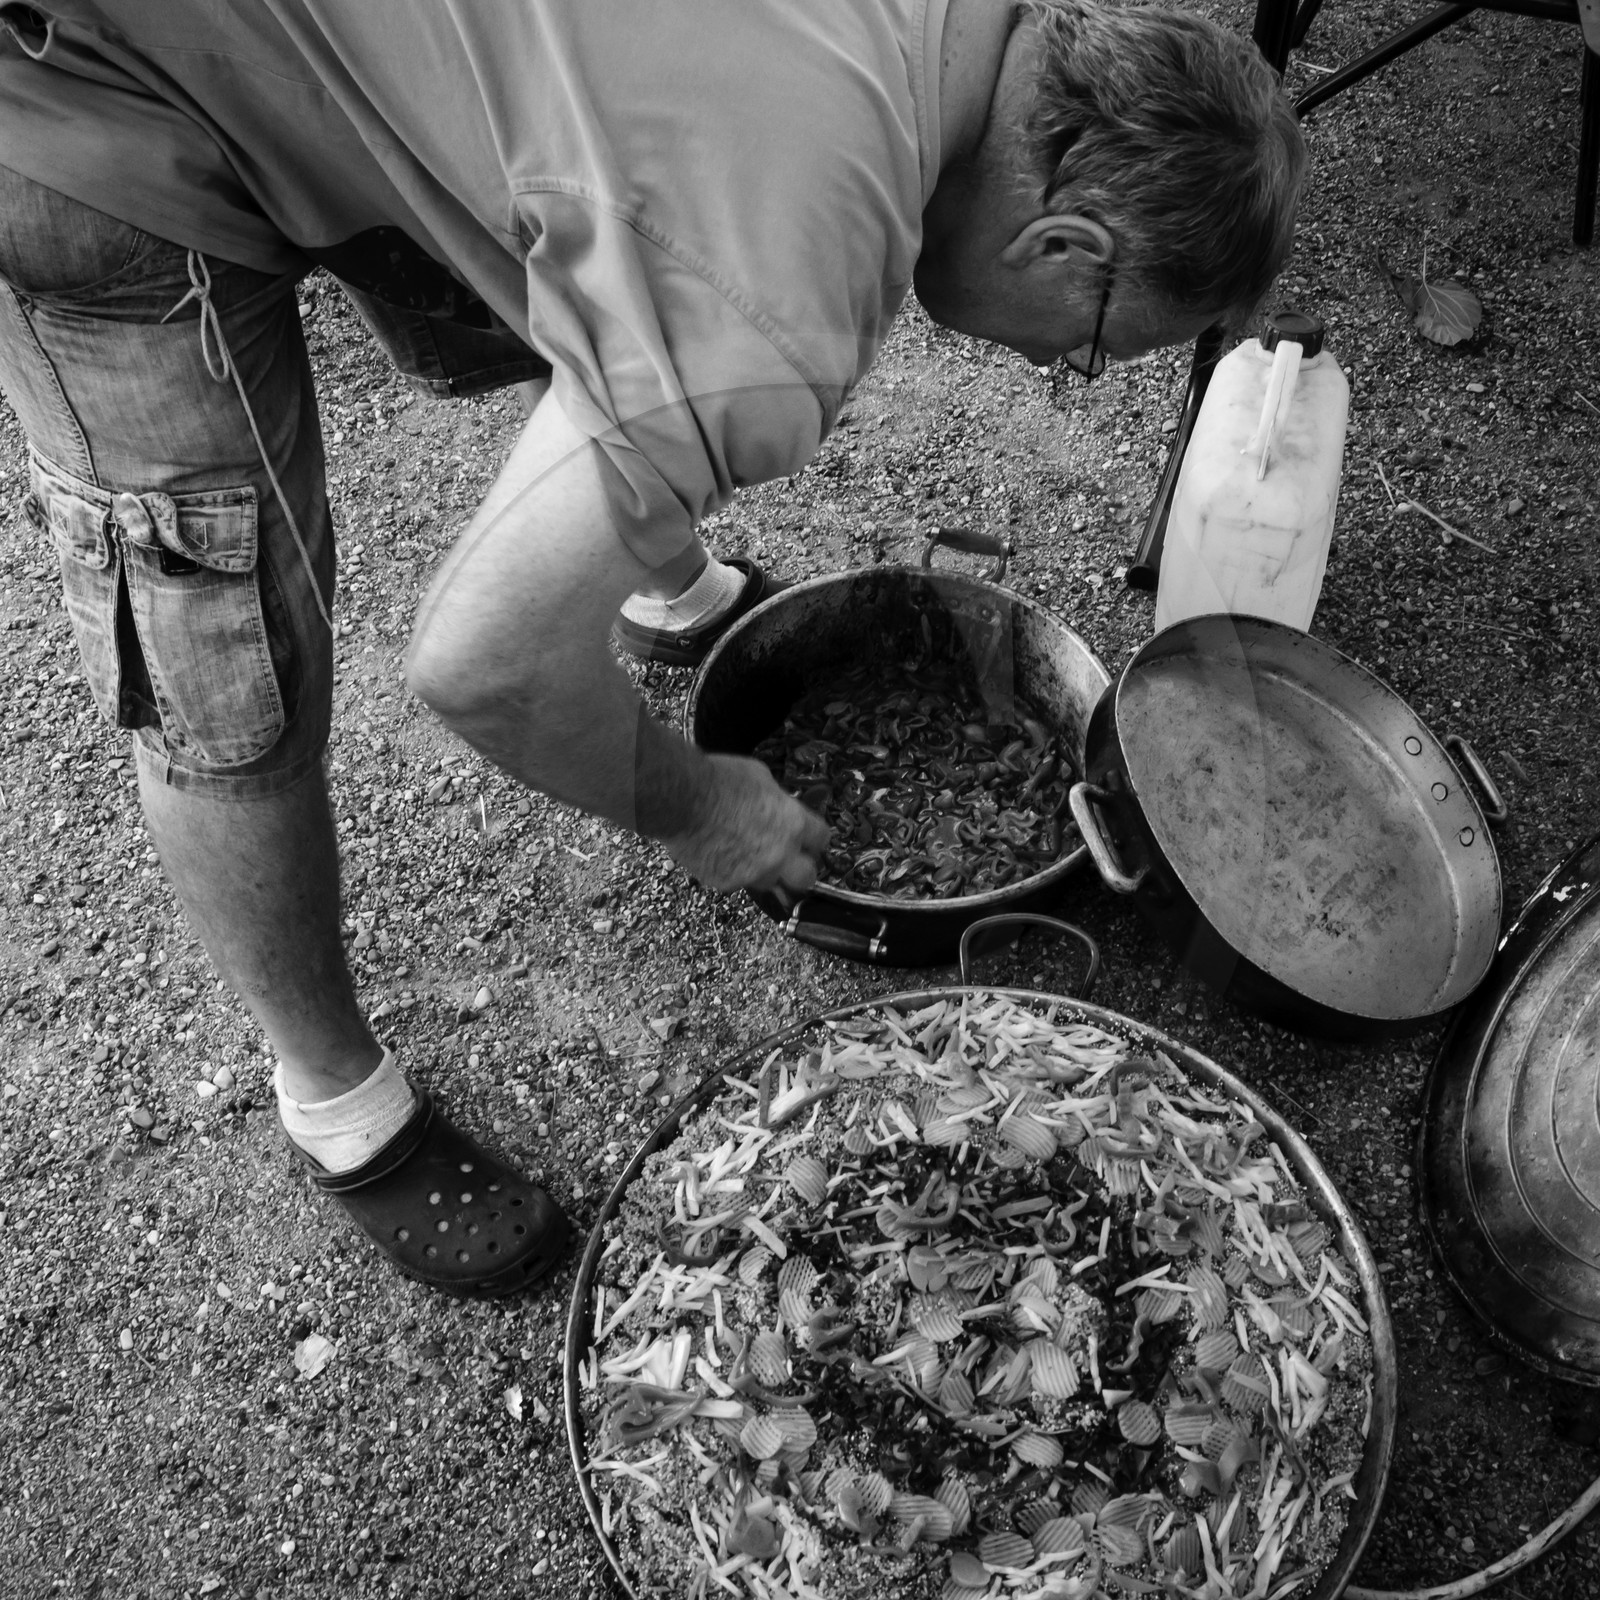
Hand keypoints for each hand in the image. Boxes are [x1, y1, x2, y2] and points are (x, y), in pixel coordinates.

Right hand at [661, 753, 829, 894]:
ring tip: (746, 853)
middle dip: (801, 870)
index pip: (821, 840)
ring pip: (770, 884)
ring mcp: (753, 873)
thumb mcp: (760, 777)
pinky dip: (732, 871)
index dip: (814, 839)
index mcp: (793, 824)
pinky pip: (737, 882)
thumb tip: (778, 806)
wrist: (681, 800)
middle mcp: (779, 854)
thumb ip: (776, 800)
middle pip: (807, 878)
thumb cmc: (720, 780)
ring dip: (765, 872)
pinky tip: (718, 852)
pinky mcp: (726, 884)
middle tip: (790, 861)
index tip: (808, 839)